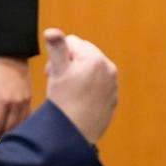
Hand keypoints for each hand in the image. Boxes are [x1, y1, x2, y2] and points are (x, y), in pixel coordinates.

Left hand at [0, 56, 31, 135]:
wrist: (12, 53)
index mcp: (3, 101)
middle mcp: (17, 104)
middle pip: (9, 129)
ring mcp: (25, 102)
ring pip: (19, 125)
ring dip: (10, 131)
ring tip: (1, 134)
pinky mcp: (30, 99)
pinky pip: (26, 118)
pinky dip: (19, 124)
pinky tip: (12, 125)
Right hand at [44, 28, 117, 143]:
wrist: (75, 134)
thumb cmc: (63, 102)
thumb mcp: (57, 72)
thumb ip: (57, 48)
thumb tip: (51, 30)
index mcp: (95, 57)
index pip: (72, 42)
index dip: (58, 56)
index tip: (52, 72)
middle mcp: (108, 67)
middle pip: (84, 54)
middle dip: (71, 64)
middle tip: (60, 83)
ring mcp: (113, 84)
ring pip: (91, 70)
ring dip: (80, 76)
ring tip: (70, 93)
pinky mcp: (113, 97)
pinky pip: (99, 85)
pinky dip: (90, 89)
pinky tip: (79, 102)